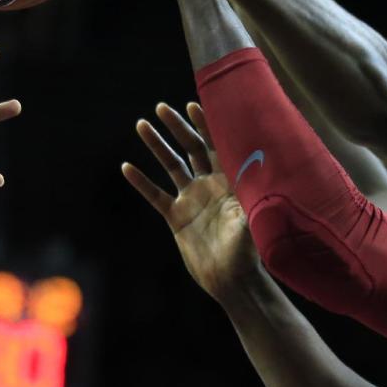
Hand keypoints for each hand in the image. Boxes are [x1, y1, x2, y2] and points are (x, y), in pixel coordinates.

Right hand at [122, 103, 257, 301]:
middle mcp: (211, 185)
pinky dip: (142, 182)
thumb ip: (252, 198)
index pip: (218, 145)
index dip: (207, 125)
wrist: (233, 281)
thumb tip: (260, 172)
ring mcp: (192, 200)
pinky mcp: (177, 218)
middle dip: (178, 127)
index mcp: (231, 181)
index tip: (194, 104)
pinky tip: (127, 167)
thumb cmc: (250, 252)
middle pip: (192, 148)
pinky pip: (156, 195)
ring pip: (171, 166)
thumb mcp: (252, 222)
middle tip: (162, 108)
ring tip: (141, 124)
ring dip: (156, 146)